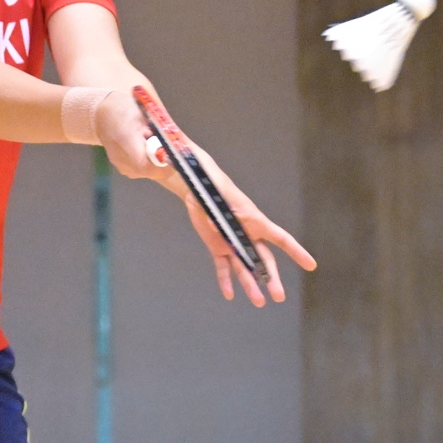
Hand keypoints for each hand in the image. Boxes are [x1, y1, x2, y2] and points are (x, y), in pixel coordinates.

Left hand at [94, 91, 315, 304]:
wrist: (142, 140)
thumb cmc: (145, 138)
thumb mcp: (146, 144)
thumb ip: (154, 155)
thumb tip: (155, 159)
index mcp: (220, 189)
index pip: (256, 217)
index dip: (279, 239)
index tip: (300, 257)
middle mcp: (226, 206)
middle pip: (254, 241)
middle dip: (269, 268)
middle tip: (281, 295)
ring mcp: (218, 221)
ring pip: (239, 253)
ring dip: (250, 278)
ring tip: (262, 304)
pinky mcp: (206, 231)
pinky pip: (219, 257)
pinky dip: (224, 275)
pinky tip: (229, 294)